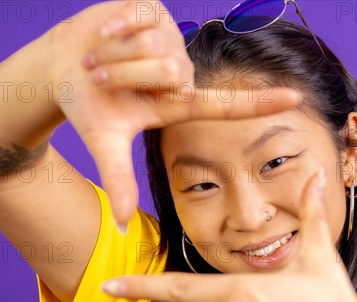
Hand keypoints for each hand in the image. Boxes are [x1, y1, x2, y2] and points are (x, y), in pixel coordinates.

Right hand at [46, 1, 300, 229]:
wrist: (61, 67)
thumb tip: (121, 225)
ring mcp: (170, 38)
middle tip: (100, 80)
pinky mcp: (153, 10)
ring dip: (113, 56)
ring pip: (153, 45)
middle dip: (125, 77)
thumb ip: (119, 180)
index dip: (259, 103)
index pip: (226, 104)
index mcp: (178, 102)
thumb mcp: (105, 143)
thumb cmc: (88, 106)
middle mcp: (181, 70)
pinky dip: (112, 29)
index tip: (295, 99)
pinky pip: (139, 18)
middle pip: (171, 72)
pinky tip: (103, 34)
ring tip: (100, 60)